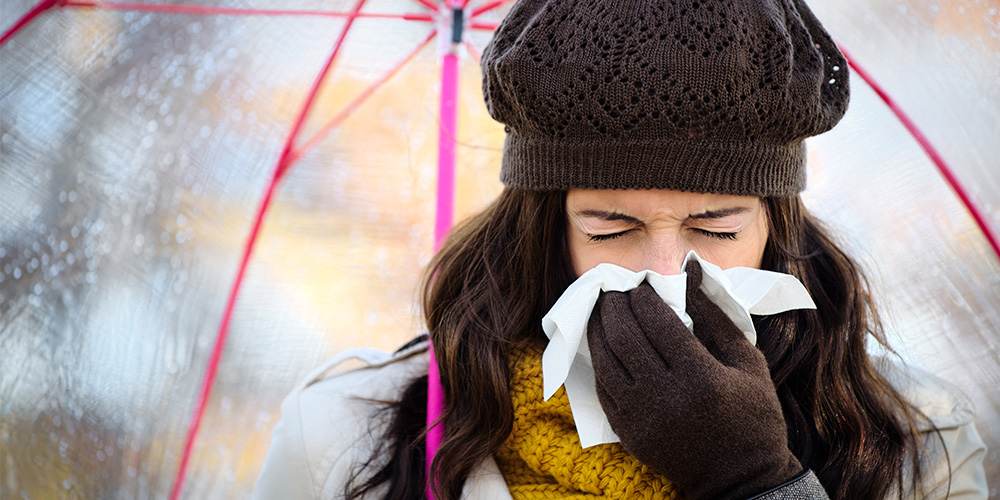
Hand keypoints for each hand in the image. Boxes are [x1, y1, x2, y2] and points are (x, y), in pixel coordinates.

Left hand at [587, 261, 802, 499]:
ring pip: (605, 362)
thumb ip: (715, 315)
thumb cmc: (753, 415)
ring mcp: (643, 418)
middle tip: (613, 291)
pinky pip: (602, 389)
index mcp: (701, 377)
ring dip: (598, 330)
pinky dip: (599, 362)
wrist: (741, 478)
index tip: (640, 285)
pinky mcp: (629, 434)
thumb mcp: (748, 362)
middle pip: (624, 338)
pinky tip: (603, 345)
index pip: (658, 323)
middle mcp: (666, 397)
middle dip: (614, 307)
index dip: (643, 298)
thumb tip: (690, 271)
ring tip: (602, 311)